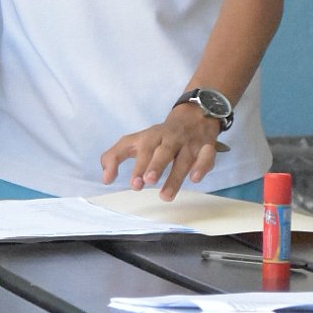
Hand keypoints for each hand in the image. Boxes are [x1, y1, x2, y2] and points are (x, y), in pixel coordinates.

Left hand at [99, 105, 223, 200]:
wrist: (193, 116)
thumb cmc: (158, 137)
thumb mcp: (135, 141)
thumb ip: (114, 157)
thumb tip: (105, 179)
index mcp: (151, 136)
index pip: (144, 148)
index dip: (139, 166)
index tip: (134, 184)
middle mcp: (170, 138)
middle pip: (164, 150)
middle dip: (156, 165)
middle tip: (148, 181)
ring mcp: (189, 143)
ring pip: (184, 158)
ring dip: (176, 176)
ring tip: (165, 196)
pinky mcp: (206, 147)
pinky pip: (207, 155)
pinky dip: (202, 166)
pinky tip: (195, 179)